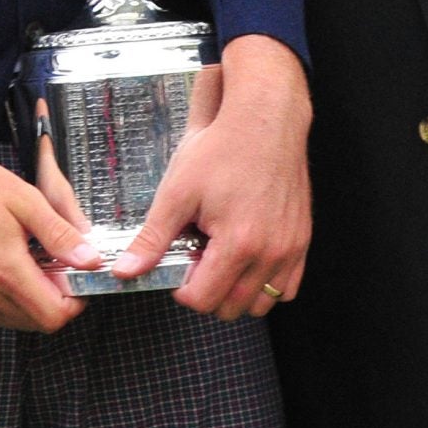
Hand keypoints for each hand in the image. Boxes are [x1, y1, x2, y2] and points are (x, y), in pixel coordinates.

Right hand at [0, 145, 102, 332]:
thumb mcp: (24, 199)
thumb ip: (59, 233)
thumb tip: (90, 259)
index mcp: (5, 271)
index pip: (54, 315)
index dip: (75, 302)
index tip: (78, 277)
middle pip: (37, 322)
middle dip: (56, 301)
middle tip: (59, 267)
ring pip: (16, 319)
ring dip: (33, 301)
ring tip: (35, 264)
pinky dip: (10, 297)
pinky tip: (10, 265)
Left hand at [108, 35, 311, 321]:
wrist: (265, 119)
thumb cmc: (220, 149)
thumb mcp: (177, 191)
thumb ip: (153, 238)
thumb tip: (125, 271)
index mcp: (237, 245)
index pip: (203, 300)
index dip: (182, 289)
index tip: (179, 264)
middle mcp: (270, 253)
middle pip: (232, 308)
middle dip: (209, 291)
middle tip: (199, 256)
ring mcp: (290, 249)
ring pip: (262, 302)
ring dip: (237, 291)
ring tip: (222, 255)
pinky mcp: (303, 240)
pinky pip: (288, 286)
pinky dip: (266, 283)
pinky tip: (248, 256)